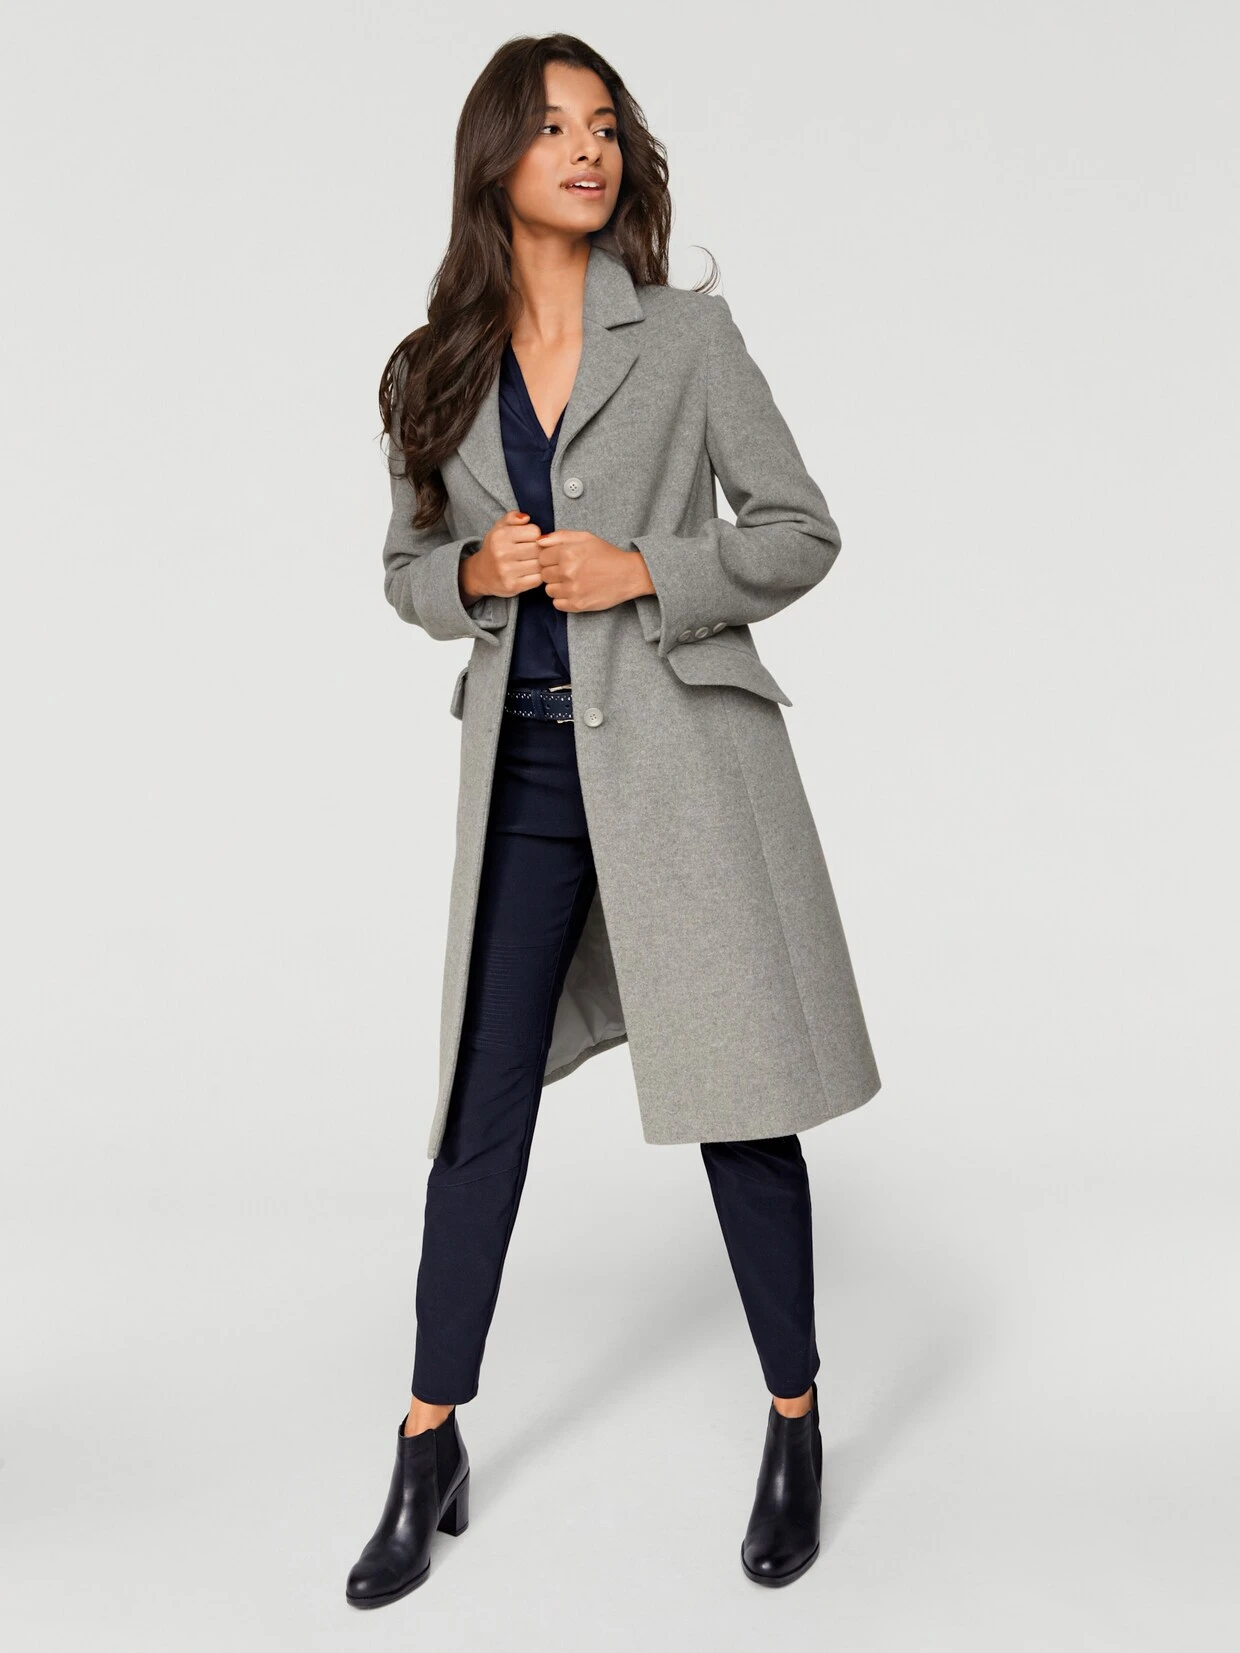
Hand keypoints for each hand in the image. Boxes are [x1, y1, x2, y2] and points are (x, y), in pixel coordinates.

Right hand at [459, 511, 546, 601]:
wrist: (480, 574)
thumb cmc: (495, 548)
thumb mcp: (499, 528)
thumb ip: (512, 517)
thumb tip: (527, 518)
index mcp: (500, 536)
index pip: (534, 531)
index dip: (536, 535)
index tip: (530, 539)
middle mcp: (502, 553)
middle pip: (538, 548)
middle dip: (540, 550)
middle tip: (535, 552)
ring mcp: (507, 571)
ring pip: (540, 564)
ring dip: (540, 564)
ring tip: (533, 562)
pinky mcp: (512, 586)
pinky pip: (537, 580)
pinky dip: (538, 576)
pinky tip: (531, 573)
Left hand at [534, 531, 655, 611]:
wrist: (629, 574)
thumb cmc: (607, 555)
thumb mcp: (586, 537)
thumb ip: (560, 536)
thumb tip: (539, 541)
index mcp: (567, 553)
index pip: (541, 557)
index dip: (550, 558)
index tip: (560, 560)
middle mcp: (567, 572)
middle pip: (544, 574)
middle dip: (553, 572)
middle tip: (568, 571)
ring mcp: (572, 590)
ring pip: (549, 590)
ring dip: (557, 586)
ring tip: (573, 582)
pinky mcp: (577, 605)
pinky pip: (557, 604)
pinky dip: (563, 599)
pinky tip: (575, 592)